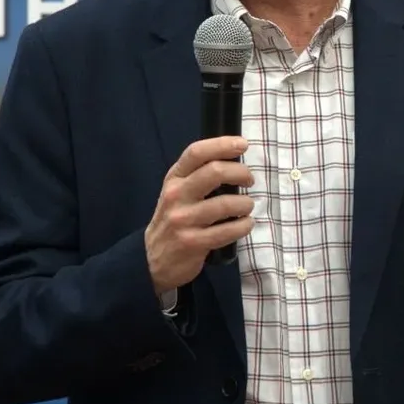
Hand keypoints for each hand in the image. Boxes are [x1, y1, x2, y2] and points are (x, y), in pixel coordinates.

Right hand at [145, 136, 255, 294]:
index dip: (222, 144)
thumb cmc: (174, 218)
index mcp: (174, 178)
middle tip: (249, 180)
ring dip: (246, 204)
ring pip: (226, 203)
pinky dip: (244, 226)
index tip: (242, 144)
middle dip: (241, 173)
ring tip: (247, 206)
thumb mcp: (177, 191)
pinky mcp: (192, 242)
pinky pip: (228, 231)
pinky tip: (246, 224)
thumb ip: (197, 175)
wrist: (153, 258)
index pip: (196, 153)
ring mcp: (183, 219)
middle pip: (214, 172)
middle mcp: (176, 195)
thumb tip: (233, 159)